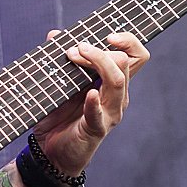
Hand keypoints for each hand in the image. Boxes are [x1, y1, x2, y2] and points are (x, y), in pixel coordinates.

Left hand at [32, 31, 149, 176]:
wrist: (50, 151)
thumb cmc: (59, 116)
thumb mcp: (60, 83)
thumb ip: (61, 59)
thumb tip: (54, 34)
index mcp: (113, 82)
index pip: (137, 55)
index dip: (128, 40)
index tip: (108, 35)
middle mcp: (117, 96)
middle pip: (125, 62)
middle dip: (99, 50)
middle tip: (74, 49)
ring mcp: (110, 113)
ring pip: (116, 81)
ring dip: (97, 64)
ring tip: (74, 57)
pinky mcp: (97, 129)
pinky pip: (99, 113)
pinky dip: (94, 103)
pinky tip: (88, 94)